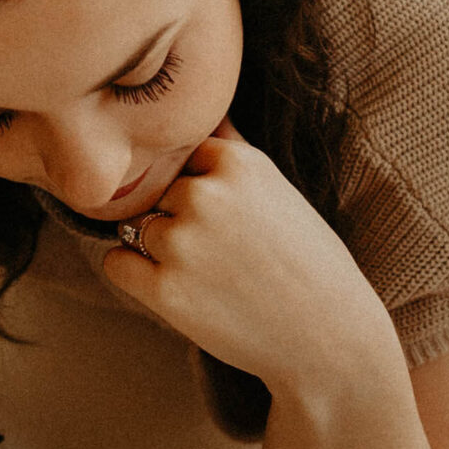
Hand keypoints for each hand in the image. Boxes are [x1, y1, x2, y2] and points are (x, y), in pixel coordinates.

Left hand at [99, 117, 398, 393]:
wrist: (330, 340)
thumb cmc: (310, 265)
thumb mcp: (278, 190)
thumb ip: (233, 150)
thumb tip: (200, 108)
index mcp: (238, 163)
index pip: (183, 157)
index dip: (199, 189)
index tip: (228, 219)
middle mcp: (206, 196)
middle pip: (156, 192)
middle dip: (177, 218)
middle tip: (222, 256)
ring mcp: (182, 243)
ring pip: (135, 226)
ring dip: (158, 249)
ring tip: (210, 277)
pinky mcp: (165, 291)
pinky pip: (118, 263)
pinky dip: (136, 274)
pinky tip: (178, 290)